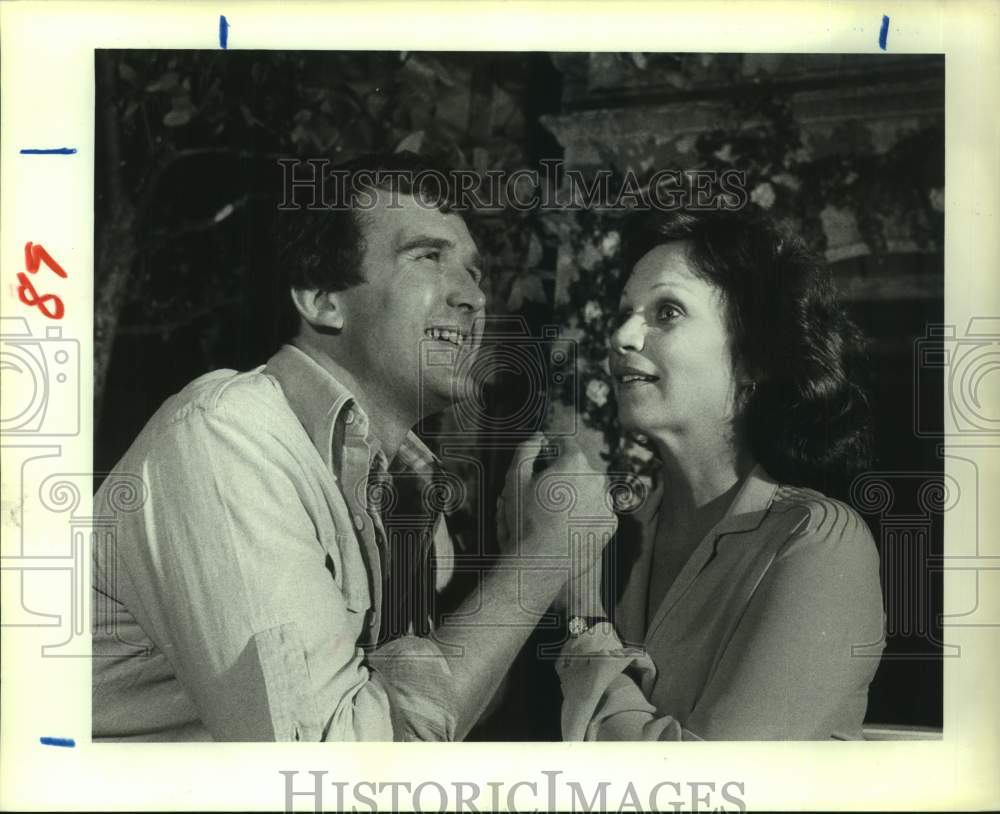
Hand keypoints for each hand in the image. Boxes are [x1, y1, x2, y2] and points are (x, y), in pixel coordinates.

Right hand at [496, 433, 616, 602]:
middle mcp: (597, 478)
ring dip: (577, 495)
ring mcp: (606, 503)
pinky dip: (586, 515)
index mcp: (575, 462)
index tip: (541, 465)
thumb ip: (526, 450)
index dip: (550, 453)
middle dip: (564, 476)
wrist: (540, 563)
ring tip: (555, 514)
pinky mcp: (610, 525)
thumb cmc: (524, 519)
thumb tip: (538, 436)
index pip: (565, 446)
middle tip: (544, 495)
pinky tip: (568, 526)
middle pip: (579, 469)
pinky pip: (598, 512)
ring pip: (590, 490)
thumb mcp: (515, 479)